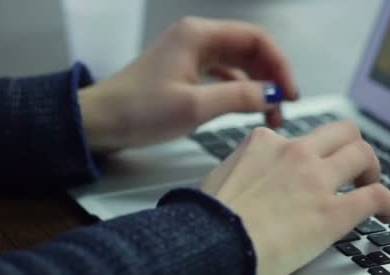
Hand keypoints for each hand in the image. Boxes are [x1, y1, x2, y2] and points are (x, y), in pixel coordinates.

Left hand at [79, 17, 297, 151]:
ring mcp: (190, 55)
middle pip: (249, 49)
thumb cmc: (140, 111)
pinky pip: (223, 75)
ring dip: (257, 87)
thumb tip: (273, 96)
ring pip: (238, 64)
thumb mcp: (195, 106)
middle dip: (271, 77)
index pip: (256, 39)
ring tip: (270, 115)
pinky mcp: (185, 72)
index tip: (290, 94)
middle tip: (283, 108)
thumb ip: (239, 96)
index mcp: (199, 35)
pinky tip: (246, 109)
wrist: (99, 123)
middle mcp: (197, 38)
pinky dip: (239, 90)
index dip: (279, 64)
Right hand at [202, 120, 389, 274]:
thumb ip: (242, 170)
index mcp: (264, 143)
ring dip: (372, 169)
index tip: (314, 167)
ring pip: (363, 154)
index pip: (299, 136)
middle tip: (354, 167)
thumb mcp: (218, 178)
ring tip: (372, 186)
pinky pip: (376, 196)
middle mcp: (294, 153)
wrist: (209, 245)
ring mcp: (316, 180)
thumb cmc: (206, 221)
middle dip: (352, 146)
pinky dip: (389, 202)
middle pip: (341, 132)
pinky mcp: (332, 213)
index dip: (312, 153)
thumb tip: (246, 180)